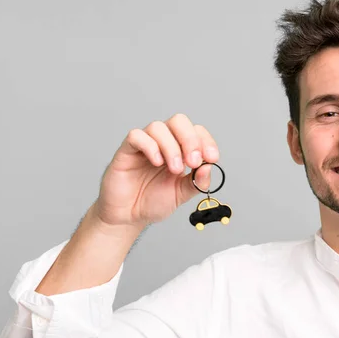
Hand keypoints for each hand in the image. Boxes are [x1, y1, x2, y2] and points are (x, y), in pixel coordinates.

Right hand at [92, 113, 218, 231]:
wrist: (128, 216)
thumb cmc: (152, 202)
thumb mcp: (182, 194)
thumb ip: (197, 182)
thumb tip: (210, 167)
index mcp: (180, 150)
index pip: (196, 131)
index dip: (206, 141)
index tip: (212, 158)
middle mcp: (163, 143)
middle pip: (179, 121)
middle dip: (191, 140)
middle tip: (193, 162)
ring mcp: (145, 145)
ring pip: (158, 127)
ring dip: (171, 147)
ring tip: (174, 169)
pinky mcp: (127, 151)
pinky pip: (136, 136)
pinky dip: (150, 146)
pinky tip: (157, 162)